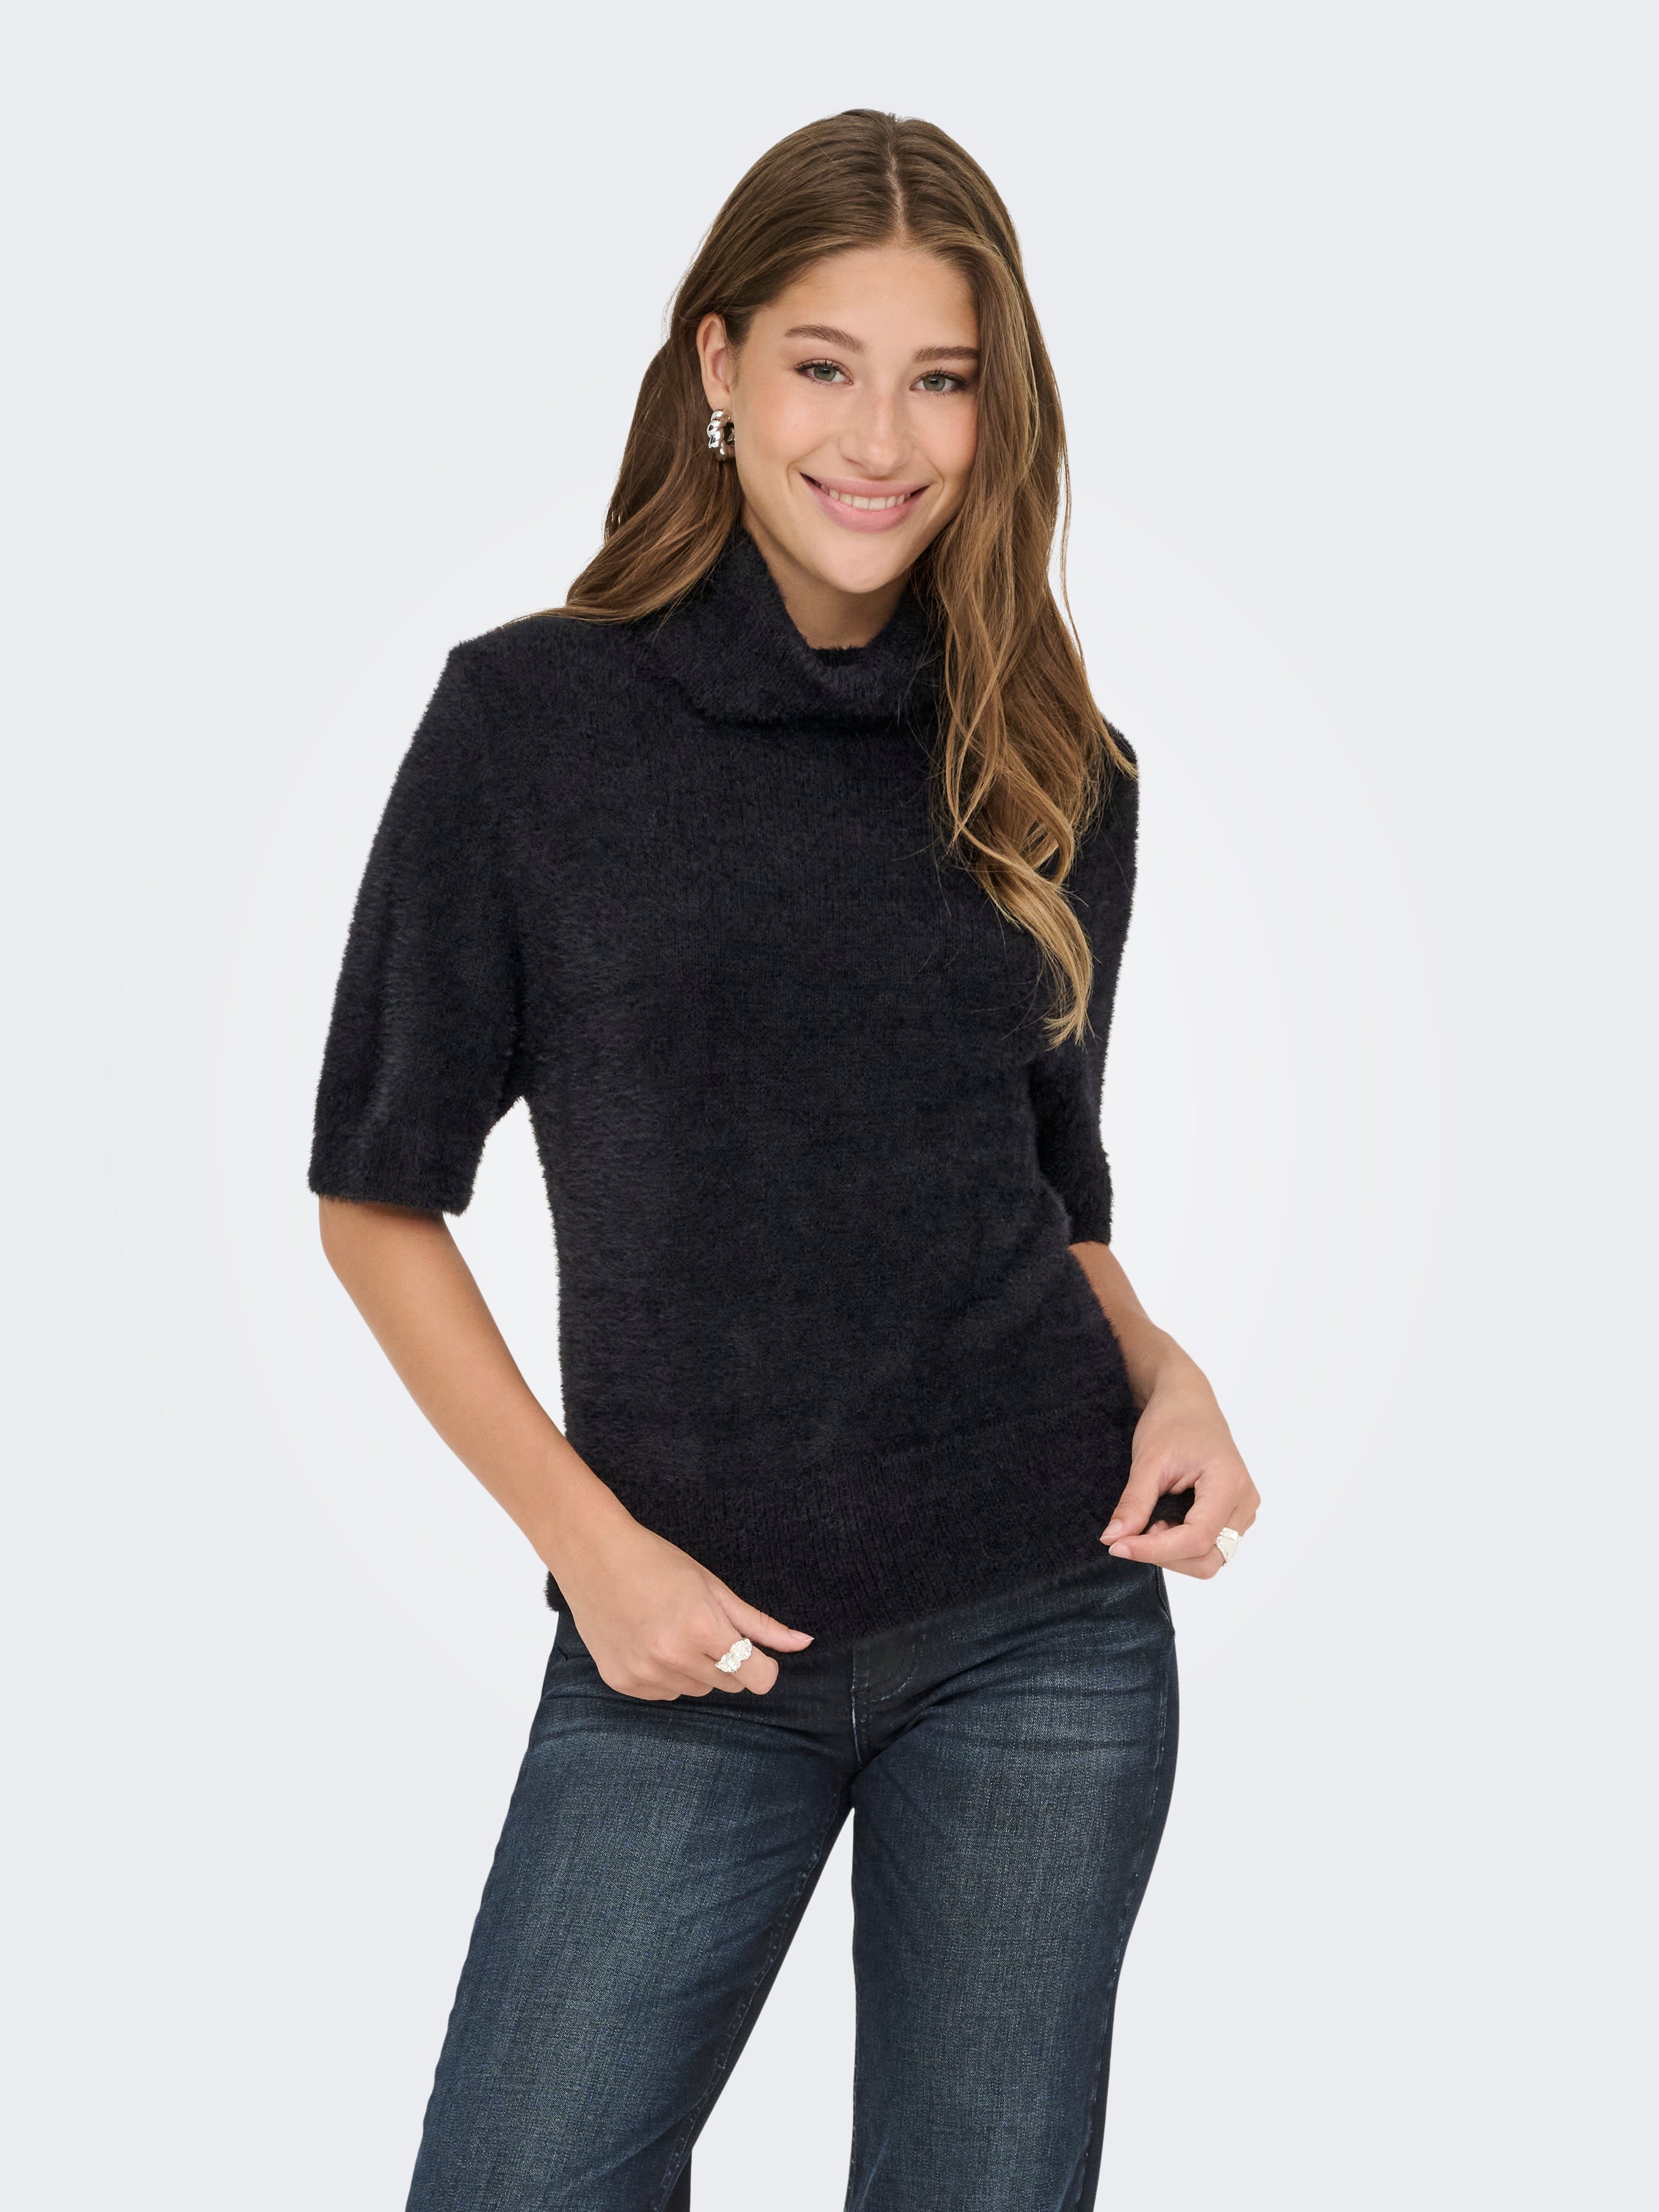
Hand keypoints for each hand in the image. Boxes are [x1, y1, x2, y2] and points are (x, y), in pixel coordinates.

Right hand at [549, 1501, 812, 1700]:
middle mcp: (673, 1657)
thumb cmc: (656, 1562)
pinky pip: (664, 1693)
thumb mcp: (714, 1588)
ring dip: (696, 1669)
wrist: (592, 1555)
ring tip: (671, 1629)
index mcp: (703, 1628)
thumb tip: (803, 1643)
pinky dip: (665, 1675)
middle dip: (727, 1660)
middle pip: (729, 1684)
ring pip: (697, 1690)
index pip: (757, 1678)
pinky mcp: (622, 1682)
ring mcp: (644, 1673)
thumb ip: (758, 1623)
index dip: (762, 1665)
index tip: (752, 1649)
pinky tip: (649, 1641)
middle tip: (702, 1624)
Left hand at [1099, 1359, 1259, 1579]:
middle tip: (1135, 1532)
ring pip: (1210, 1558)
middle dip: (1166, 1555)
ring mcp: (1243, 1510)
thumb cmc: (1172, 1422)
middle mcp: (1245, 1502)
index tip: (1117, 1546)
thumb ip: (1134, 1503)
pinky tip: (1164, 1521)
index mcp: (1230, 1483)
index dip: (1155, 1550)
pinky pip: (1211, 1546)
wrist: (1188, 1402)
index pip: (1197, 1539)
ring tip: (1151, 1522)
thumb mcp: (1148, 1461)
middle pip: (1208, 1559)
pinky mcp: (1234, 1514)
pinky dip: (1182, 1545)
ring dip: (1174, 1552)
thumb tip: (1113, 1539)